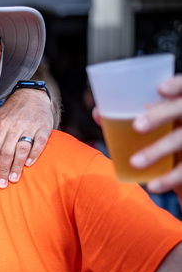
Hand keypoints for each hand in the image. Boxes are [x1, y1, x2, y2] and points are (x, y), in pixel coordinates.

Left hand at [0, 87, 53, 187]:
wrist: (32, 94)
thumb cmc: (11, 110)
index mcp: (1, 125)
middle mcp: (14, 126)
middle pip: (6, 152)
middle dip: (2, 170)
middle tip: (1, 184)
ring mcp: (30, 126)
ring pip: (22, 149)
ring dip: (17, 166)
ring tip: (13, 179)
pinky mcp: (44, 127)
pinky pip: (39, 142)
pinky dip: (34, 154)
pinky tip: (28, 164)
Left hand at [127, 75, 181, 195]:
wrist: (180, 175)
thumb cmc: (162, 142)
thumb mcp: (151, 130)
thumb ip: (128, 120)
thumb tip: (97, 112)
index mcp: (180, 108)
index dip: (176, 85)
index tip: (159, 89)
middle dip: (161, 114)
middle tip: (136, 126)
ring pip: (181, 139)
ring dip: (157, 150)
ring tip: (134, 162)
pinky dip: (169, 179)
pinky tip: (152, 186)